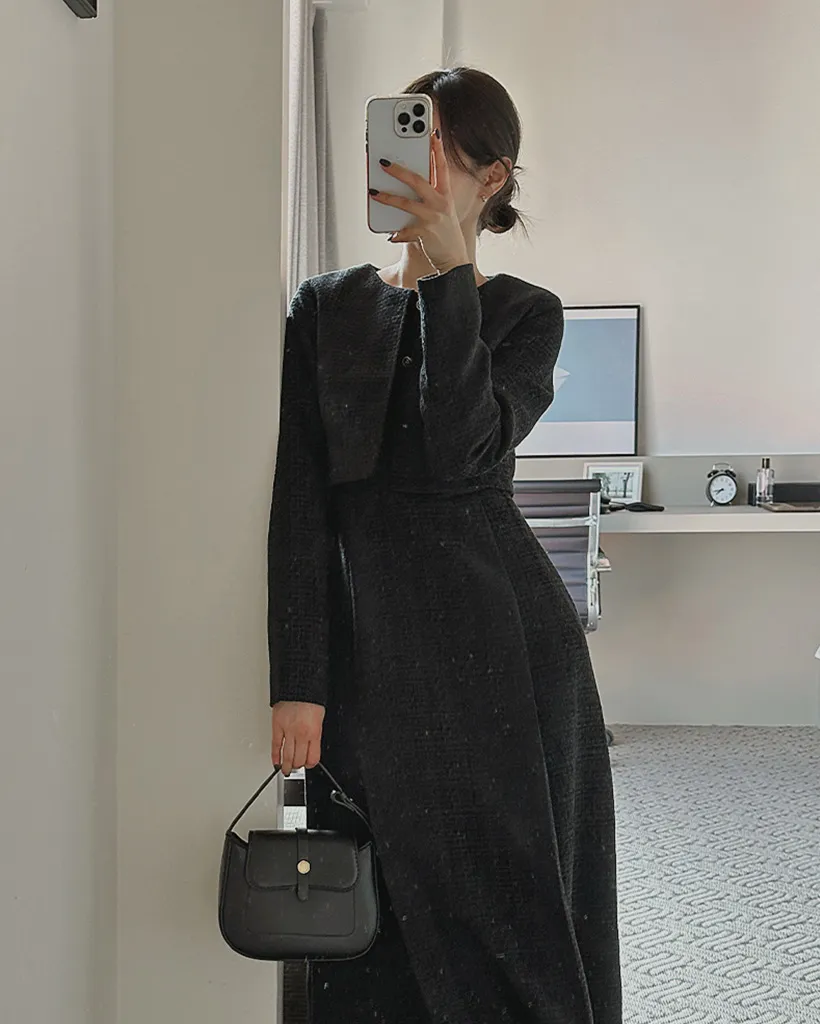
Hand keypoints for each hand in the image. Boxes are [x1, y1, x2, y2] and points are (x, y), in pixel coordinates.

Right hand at [271, 701, 324, 775]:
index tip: (308, 764)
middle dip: (298, 767)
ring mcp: (288, 731)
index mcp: (314, 732)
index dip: (310, 763)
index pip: (313, 757)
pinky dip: (275, 755)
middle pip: (299, 759)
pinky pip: (276, 745)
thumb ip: (315, 733)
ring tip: (286, 770)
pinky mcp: (277, 726)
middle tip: (296, 769)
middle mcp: (301, 734)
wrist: (299, 684)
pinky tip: (276, 761)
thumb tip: (311, 746)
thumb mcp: (320, 717)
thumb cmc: (310, 698)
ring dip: (286, 766)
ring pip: (287, 756)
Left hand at [369, 130, 470, 273]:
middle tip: (383, 162)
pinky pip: (405, 230)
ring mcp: (433, 218)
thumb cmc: (445, 235)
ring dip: (388, 198)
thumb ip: (429, 198)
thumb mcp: (443, 213)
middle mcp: (440, 204)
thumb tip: (406, 187)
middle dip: (399, 170)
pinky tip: (390, 234)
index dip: (437, 150)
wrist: (454, 261)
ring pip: (406, 204)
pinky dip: (396, 233)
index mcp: (445, 196)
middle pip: (418, 181)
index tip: (432, 132)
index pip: (442, 168)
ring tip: (373, 192)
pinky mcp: (425, 233)